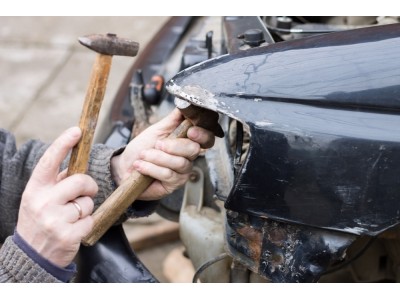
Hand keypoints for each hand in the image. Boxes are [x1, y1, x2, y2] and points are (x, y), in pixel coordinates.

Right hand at [16, 127, 97, 267]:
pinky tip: (74, 230)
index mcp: (35, 189)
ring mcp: (55, 220)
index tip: (77, 131)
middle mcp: (43, 202)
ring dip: (85, 209)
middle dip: (88, 186)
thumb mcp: (39, 199)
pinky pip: (90, 220)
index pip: (49, 161)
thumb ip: (56, 183)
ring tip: (71, 217)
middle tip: (85, 193)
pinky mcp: (68, 235)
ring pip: (88, 202)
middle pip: (81, 181)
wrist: (32, 256)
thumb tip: (78, 165)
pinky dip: (87, 224)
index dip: (63, 143)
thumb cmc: (40, 221)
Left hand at [111, 108, 214, 199]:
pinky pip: (168, 174)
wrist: (125, 167)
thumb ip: (173, 118)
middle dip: (174, 146)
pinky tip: (140, 166)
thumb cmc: (142, 147)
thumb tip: (185, 104)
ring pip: (180, 163)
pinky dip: (151, 168)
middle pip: (194, 150)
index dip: (202, 134)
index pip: (206, 138)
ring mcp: (183, 172)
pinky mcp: (174, 184)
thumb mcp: (157, 130)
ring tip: (143, 155)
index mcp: (187, 141)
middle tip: (157, 144)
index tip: (191, 131)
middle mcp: (189, 157)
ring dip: (157, 157)